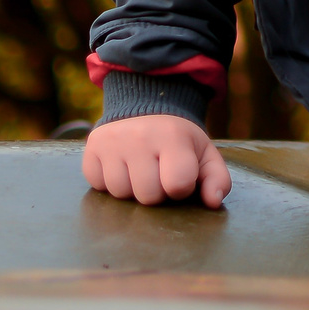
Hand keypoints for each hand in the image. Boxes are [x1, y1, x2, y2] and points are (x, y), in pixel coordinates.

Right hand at [82, 113, 230, 207]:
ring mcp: (112, 142)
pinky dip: (109, 183)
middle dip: (156, 191)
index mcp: (172, 137)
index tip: (180, 176)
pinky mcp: (91, 148)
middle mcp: (139, 137)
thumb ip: (217, 179)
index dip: (180, 189)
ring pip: (120, 194)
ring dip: (132, 189)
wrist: (147, 107)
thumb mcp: (205, 153)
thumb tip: (213, 202)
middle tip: (158, 172)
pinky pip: (98, 186)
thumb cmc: (179, 140)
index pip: (177, 185)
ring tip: (140, 170)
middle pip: (148, 196)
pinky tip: (121, 166)